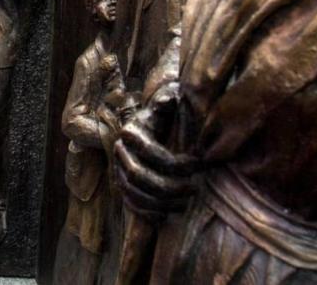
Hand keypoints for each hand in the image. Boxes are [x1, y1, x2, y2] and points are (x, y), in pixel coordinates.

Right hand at [113, 86, 200, 221]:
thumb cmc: (165, 115)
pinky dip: (146, 213)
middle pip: (138, 175)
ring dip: (160, 202)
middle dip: (167, 186)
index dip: (175, 162)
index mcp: (131, 131)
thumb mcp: (167, 105)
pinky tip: (166, 216)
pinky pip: (130, 204)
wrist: (151, 125)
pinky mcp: (122, 185)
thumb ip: (167, 102)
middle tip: (195, 188)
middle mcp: (120, 151)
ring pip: (133, 192)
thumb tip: (169, 99)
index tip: (198, 164)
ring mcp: (118, 170)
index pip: (150, 151)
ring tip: (185, 203)